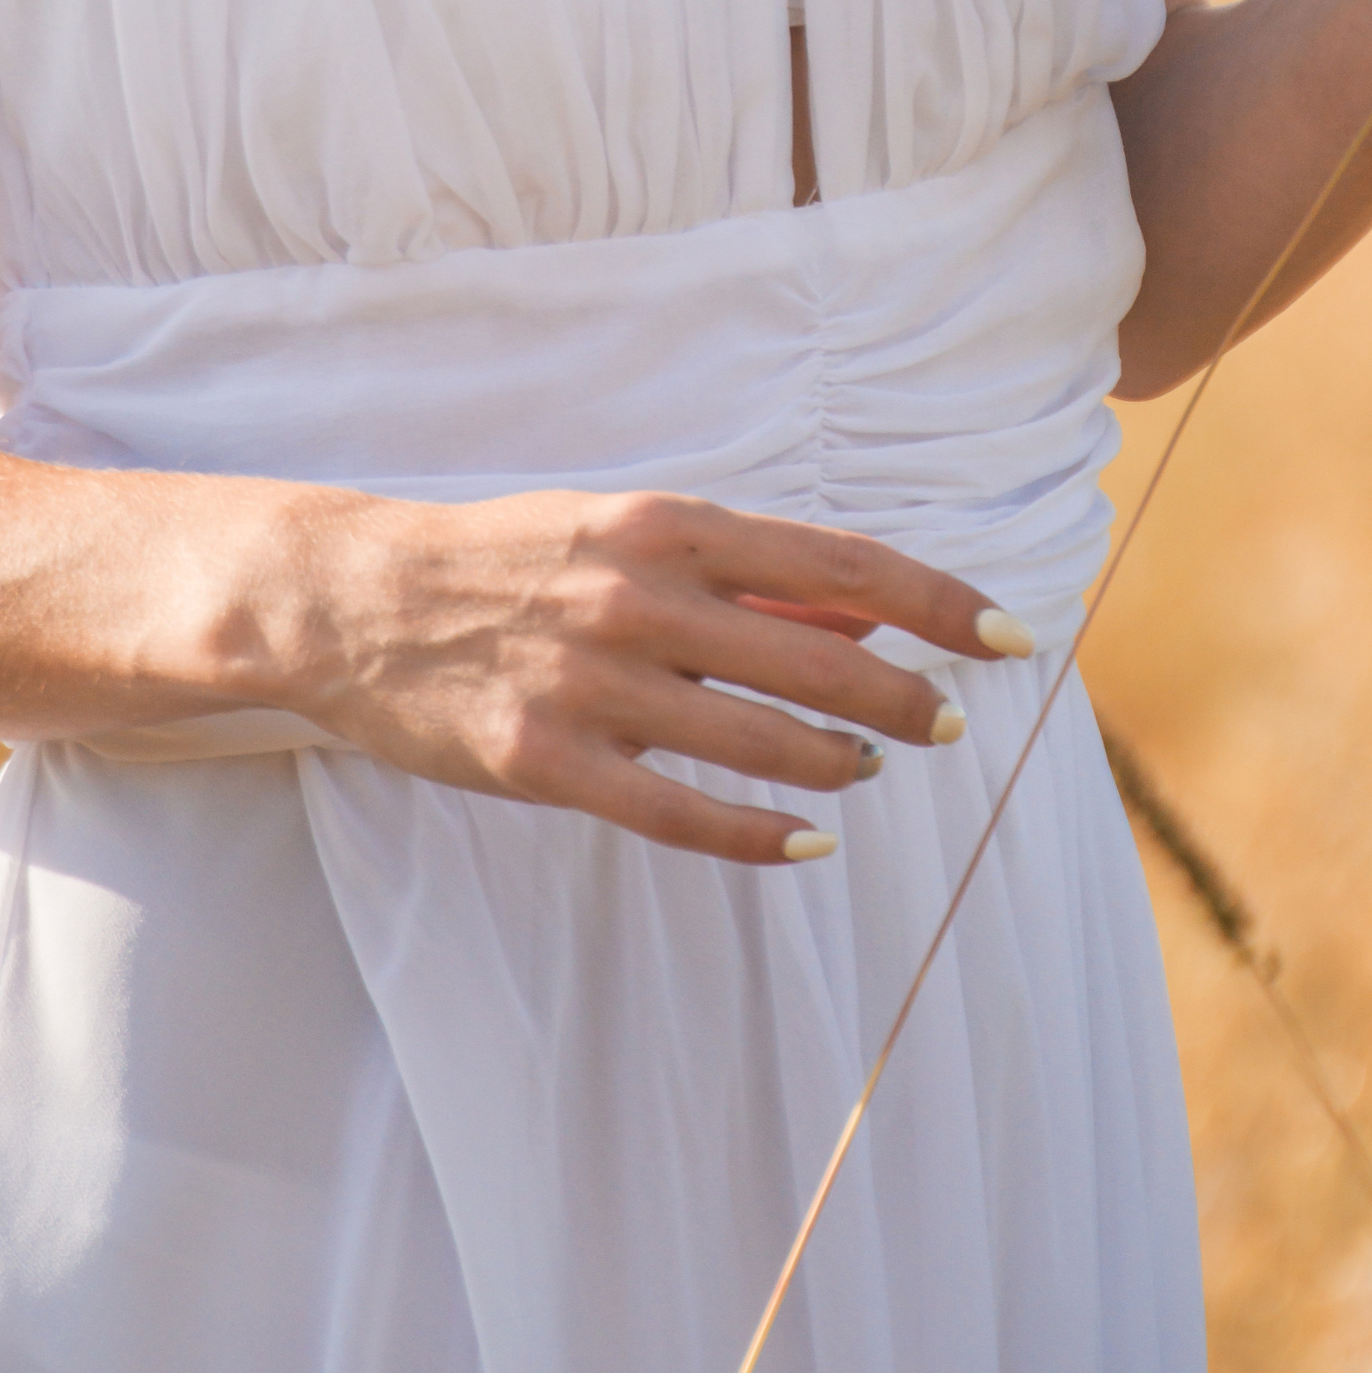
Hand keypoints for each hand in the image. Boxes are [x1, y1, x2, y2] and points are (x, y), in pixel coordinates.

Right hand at [271, 484, 1031, 865]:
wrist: (360, 598)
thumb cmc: (509, 558)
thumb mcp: (618, 528)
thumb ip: (727, 572)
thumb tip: (844, 609)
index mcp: (668, 526)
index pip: (838, 563)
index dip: (936, 601)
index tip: (1011, 633)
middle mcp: (642, 598)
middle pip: (816, 657)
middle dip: (903, 698)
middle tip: (950, 726)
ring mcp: (595, 683)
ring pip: (757, 740)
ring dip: (835, 763)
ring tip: (868, 773)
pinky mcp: (549, 762)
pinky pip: (677, 814)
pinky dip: (753, 837)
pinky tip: (803, 847)